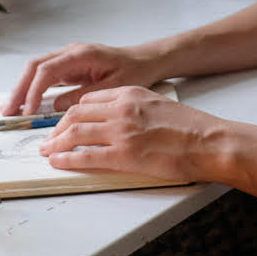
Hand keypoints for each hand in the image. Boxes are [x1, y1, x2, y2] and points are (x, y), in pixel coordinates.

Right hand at [1, 42, 163, 116]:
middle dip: (19, 88)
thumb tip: (56, 106)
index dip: (33, 91)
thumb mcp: (113, 87)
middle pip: (35, 67)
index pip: (47, 70)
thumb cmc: (134, 71)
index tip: (27, 110)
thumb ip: (84, 96)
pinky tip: (25, 103)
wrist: (145, 60)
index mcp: (81, 54)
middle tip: (8, 111)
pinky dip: (32, 88)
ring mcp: (68, 58)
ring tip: (10, 110)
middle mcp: (70, 52)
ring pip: (36, 69)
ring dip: (22, 88)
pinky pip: (44, 75)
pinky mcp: (68, 66)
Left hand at [37, 85, 218, 183]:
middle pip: (76, 114)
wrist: (209, 141)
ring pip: (75, 133)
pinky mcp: (124, 155)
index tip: (63, 122)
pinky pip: (86, 156)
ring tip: (47, 151)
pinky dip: (67, 159)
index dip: (70, 113)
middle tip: (48, 138)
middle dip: (56, 128)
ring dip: (55, 143)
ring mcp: (121, 132)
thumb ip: (133, 107)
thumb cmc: (190, 127)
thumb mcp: (157, 104)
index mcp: (130, 94)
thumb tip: (114, 119)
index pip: (88, 100)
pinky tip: (58, 161)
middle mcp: (121, 109)